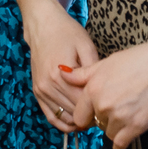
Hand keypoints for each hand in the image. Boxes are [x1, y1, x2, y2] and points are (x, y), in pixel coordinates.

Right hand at [23, 0, 100, 132]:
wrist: (43, 25)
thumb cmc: (67, 33)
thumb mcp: (86, 46)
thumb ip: (93, 71)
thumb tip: (102, 92)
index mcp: (60, 74)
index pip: (83, 103)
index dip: (98, 108)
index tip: (110, 108)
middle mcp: (47, 85)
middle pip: (73, 112)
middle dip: (90, 116)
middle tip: (105, 115)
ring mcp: (40, 90)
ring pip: (63, 117)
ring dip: (78, 122)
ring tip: (93, 118)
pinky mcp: (37, 92)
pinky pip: (50, 116)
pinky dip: (63, 122)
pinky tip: (76, 123)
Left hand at [61, 37, 147, 148]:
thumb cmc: (139, 59)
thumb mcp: (107, 63)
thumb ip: (82, 74)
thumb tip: (61, 73)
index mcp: (93, 89)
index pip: (79, 115)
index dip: (88, 114)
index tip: (97, 112)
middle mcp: (103, 105)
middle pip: (96, 124)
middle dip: (104, 118)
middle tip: (120, 105)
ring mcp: (119, 117)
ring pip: (109, 133)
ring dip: (116, 128)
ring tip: (129, 112)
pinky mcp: (136, 126)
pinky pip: (120, 144)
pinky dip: (123, 141)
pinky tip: (128, 131)